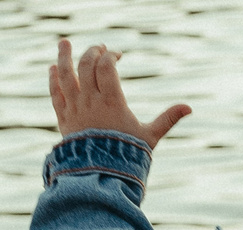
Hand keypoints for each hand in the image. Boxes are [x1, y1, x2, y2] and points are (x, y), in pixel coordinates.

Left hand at [50, 38, 190, 149]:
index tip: (117, 55)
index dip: (111, 56)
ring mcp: (75, 109)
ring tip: (64, 42)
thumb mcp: (151, 136)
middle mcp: (91, 102)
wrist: (103, 174)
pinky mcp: (64, 118)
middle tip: (99, 49)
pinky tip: (53, 68)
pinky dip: (53, 78)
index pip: (106, 68)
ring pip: (66, 75)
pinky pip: (55, 93)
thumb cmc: (129, 155)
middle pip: (87, 66)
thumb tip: (189, 107)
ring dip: (64, 56)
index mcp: (112, 102)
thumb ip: (168, 119)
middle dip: (93, 53)